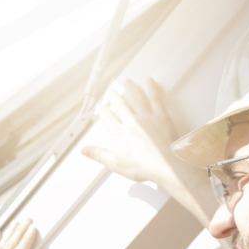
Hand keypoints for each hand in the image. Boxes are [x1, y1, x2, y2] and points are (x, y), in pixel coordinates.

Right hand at [82, 78, 215, 225]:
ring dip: (131, 89)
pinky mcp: (161, 116)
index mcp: (119, 133)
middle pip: (120, 105)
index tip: (101, 107)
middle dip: (115, 97)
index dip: (103, 111)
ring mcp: (147, 117)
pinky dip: (152, 89)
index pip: (108, 118)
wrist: (164, 164)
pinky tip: (150, 82)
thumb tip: (85, 150)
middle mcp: (131, 122)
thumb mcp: (115, 164)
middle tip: (112, 91)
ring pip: (136, 98)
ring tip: (127, 82)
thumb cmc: (142, 166)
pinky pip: (155, 99)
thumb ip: (98, 154)